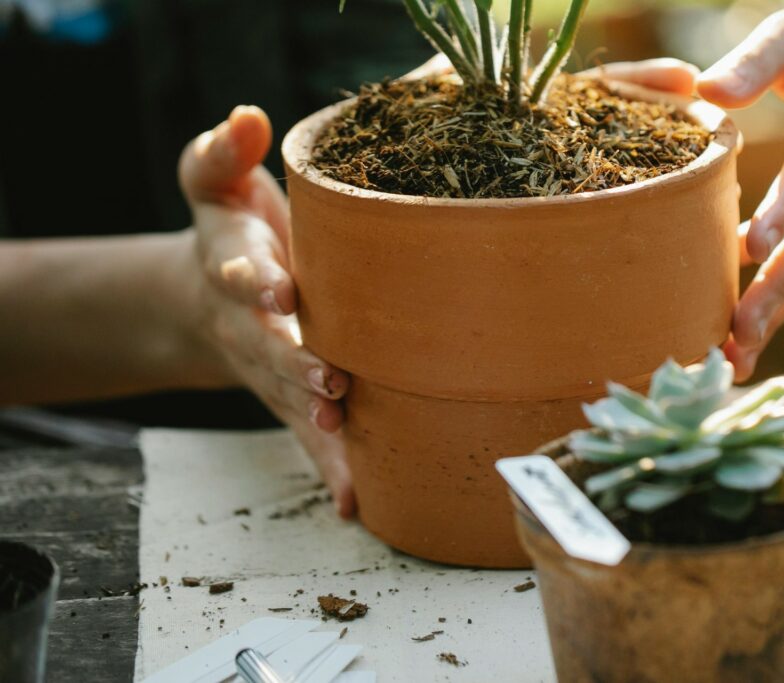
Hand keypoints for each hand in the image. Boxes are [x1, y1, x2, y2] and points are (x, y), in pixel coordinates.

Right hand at [178, 106, 355, 516]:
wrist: (212, 295)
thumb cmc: (232, 228)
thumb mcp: (214, 181)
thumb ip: (224, 152)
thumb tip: (247, 115)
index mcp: (237, 268)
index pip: (240, 271)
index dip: (253, 277)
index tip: (272, 285)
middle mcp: (252, 327)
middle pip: (269, 348)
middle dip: (295, 363)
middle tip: (327, 379)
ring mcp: (273, 369)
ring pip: (292, 401)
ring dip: (317, 424)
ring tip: (344, 448)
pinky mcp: (296, 396)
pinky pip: (312, 436)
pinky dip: (330, 468)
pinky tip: (353, 502)